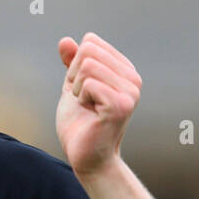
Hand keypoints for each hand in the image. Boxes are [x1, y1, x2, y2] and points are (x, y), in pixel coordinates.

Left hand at [56, 34, 140, 177]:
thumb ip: (71, 63)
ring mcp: (130, 92)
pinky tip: (90, 113)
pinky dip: (80, 98)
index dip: (75, 65)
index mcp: (124, 70)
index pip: (91, 42)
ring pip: (87, 65)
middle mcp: (133, 78)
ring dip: (76, 89)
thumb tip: (65, 40)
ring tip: (87, 107)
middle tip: (82, 99)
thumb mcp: (72, 87)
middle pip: (89, 50)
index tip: (82, 89)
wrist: (86, 157)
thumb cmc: (80, 124)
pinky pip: (89, 83)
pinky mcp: (121, 105)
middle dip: (74, 75)